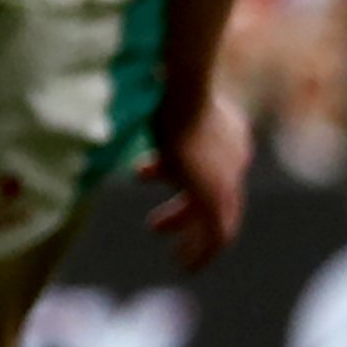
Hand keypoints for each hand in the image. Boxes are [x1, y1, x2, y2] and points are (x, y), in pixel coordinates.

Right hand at [142, 89, 251, 271]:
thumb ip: (146, 101)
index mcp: (227, 129)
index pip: (209, 161)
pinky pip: (217, 236)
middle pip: (215, 194)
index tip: (143, 174)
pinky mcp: (216, 195)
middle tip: (153, 225)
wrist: (181, 84)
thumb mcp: (155, 93)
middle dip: (182, 212)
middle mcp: (235, 154)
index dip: (175, 173)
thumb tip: (110, 82)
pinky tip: (186, 266)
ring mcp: (228, 177)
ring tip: (173, 253)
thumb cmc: (160, 80)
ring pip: (218, 219)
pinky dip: (202, 252)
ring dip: (192, 237)